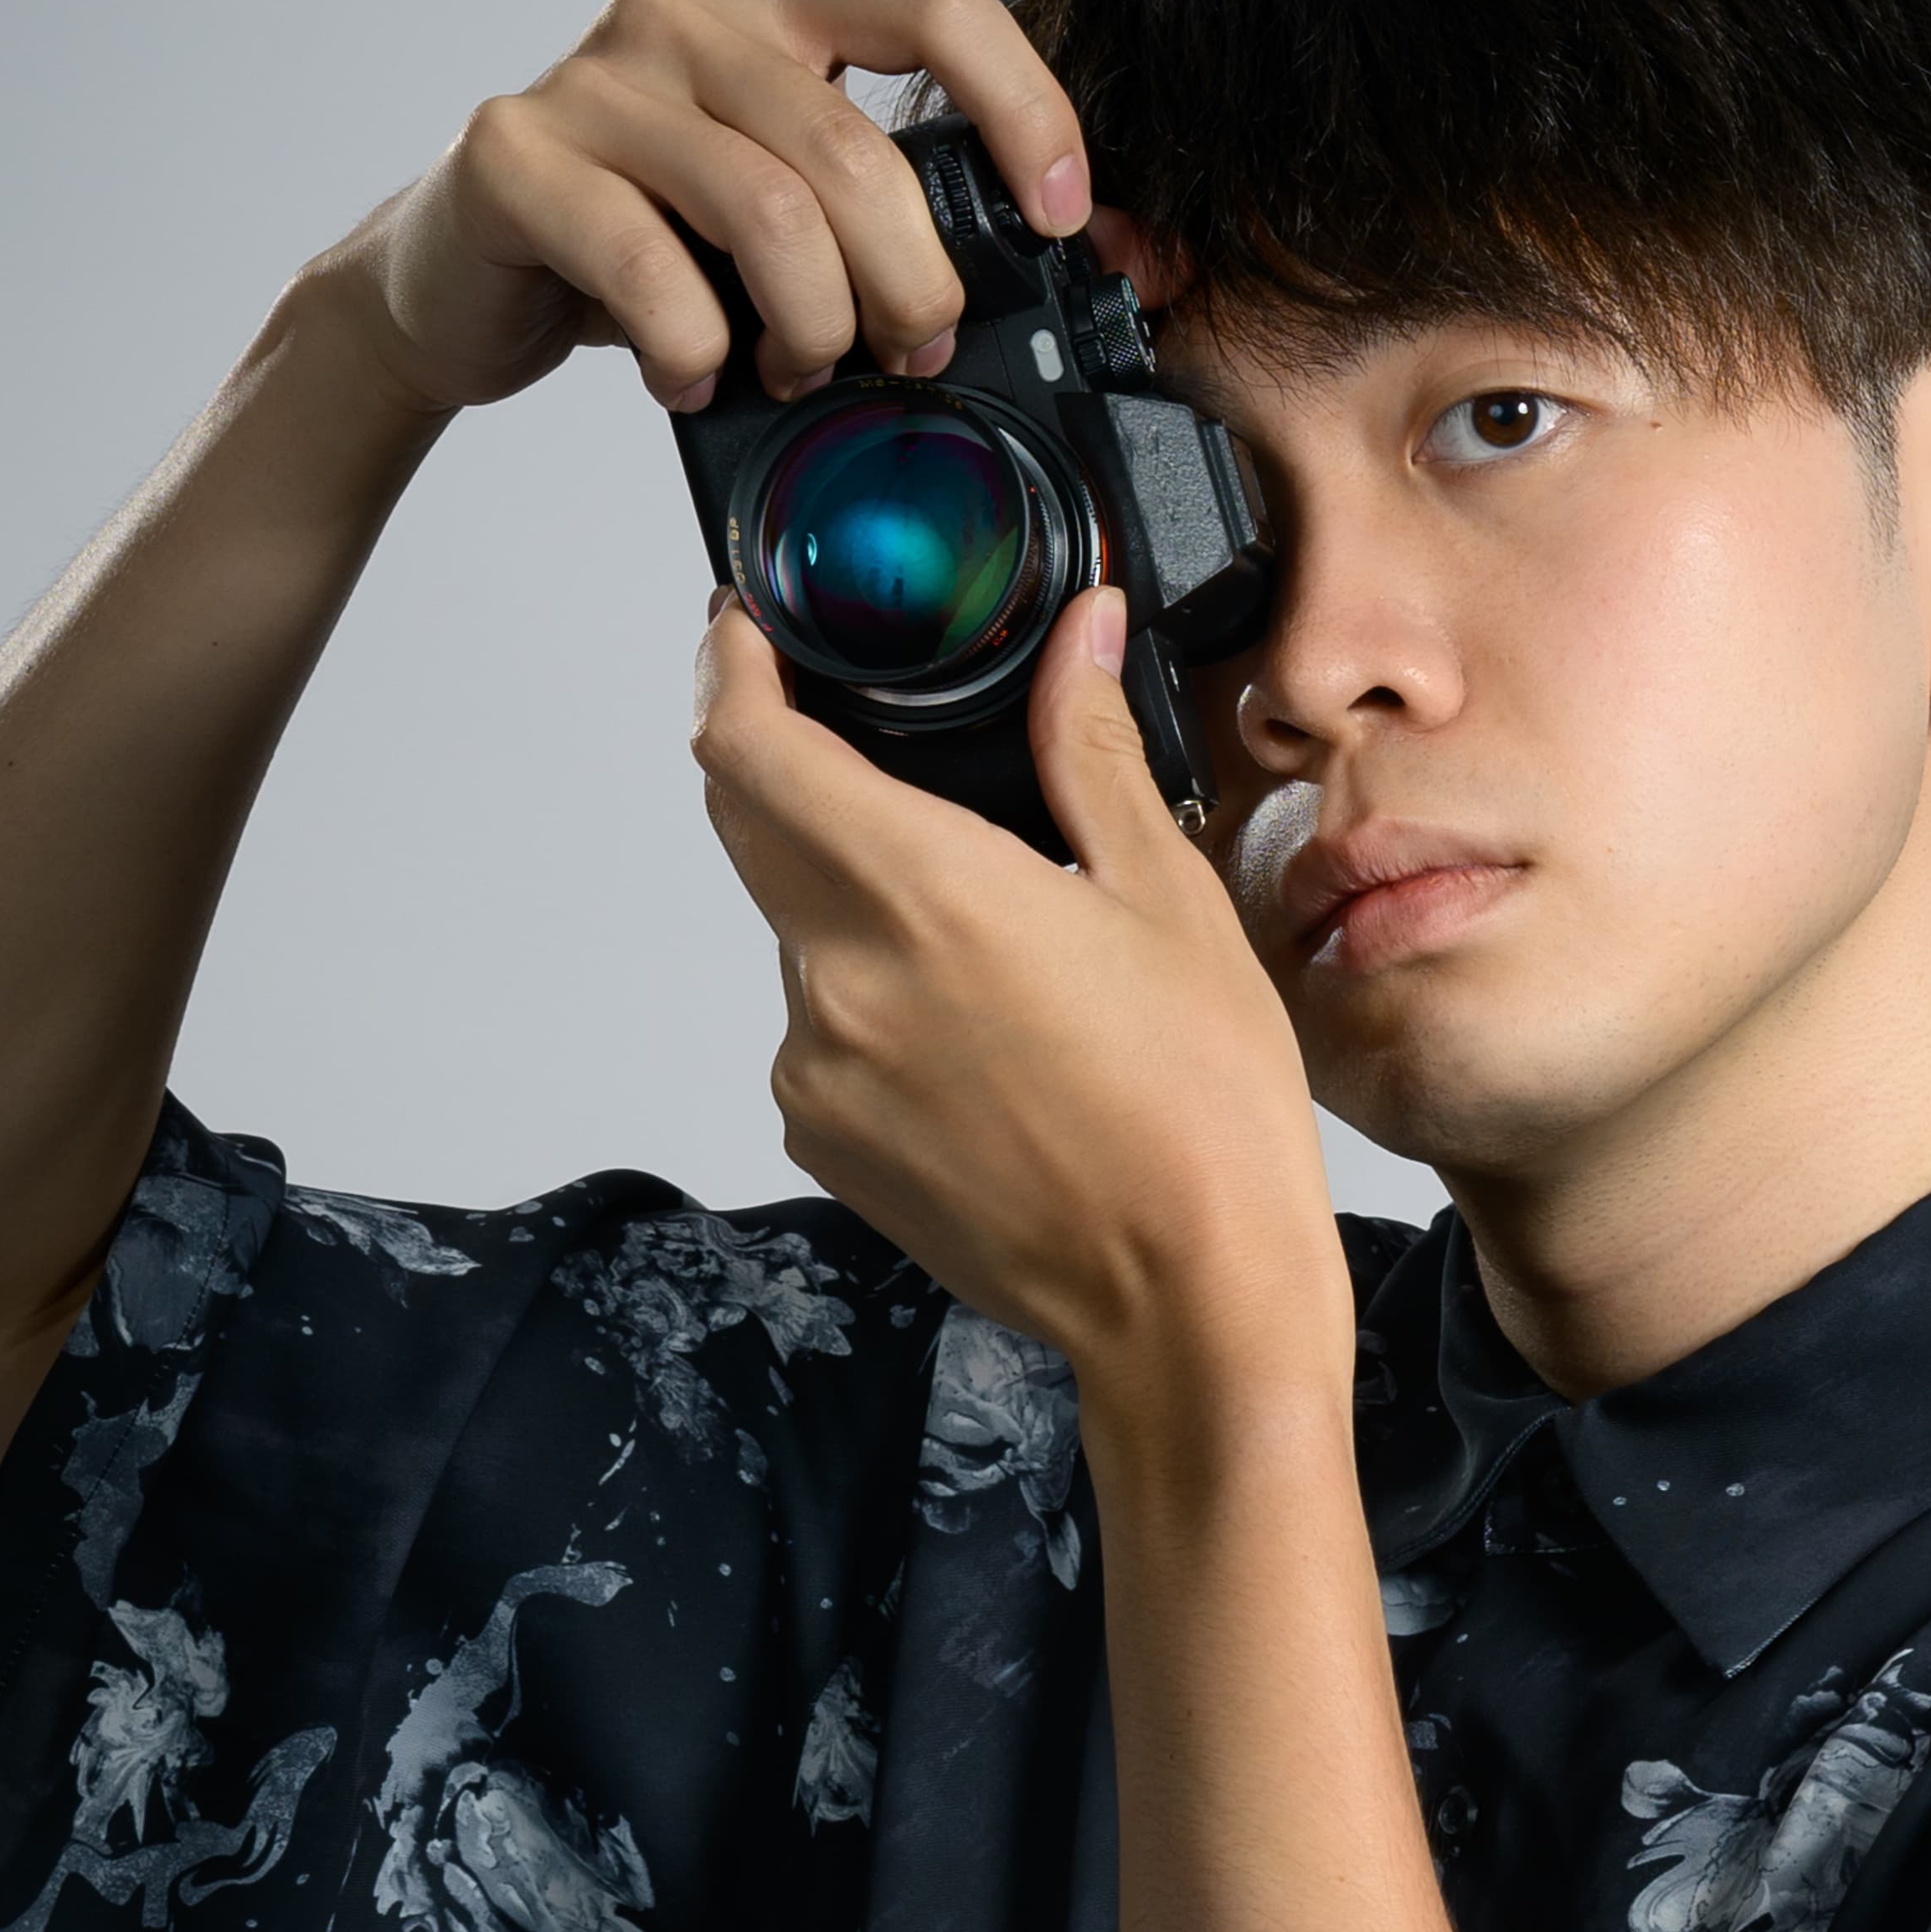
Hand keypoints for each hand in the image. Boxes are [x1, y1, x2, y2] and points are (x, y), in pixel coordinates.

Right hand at [320, 0, 1093, 418]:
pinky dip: (695, 352)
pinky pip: (651, 271)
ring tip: (797, 375)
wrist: (468, 275)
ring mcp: (597, 74)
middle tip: (909, 357)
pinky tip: (696, 377)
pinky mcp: (516, 152)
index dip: (1025, 111)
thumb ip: (916, 208)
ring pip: (769, 214)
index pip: (940, 6)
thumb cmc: (660, 241)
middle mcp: (688, 8)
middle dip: (912, 285)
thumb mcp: (802, 209)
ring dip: (810, 330)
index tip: (1062, 222)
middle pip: (858, 151)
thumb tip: (1115, 253)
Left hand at [692, 587, 1353, 1390]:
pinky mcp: (826, 1141)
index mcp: (919, 894)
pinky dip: (871, 997)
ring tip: (985, 929)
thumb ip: (1088, 749)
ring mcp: (818, 1072)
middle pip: (750, 828)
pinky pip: (819, 1030)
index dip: (729, 671)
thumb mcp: (1165, 898)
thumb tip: (1082, 632)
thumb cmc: (1201, 1110)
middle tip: (860, 732)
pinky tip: (979, 1027)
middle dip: (784, 762)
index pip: (745, 747)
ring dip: (853, 899)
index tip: (746, 631)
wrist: (1189, 1299)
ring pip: (799, 934)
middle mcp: (839, 981)